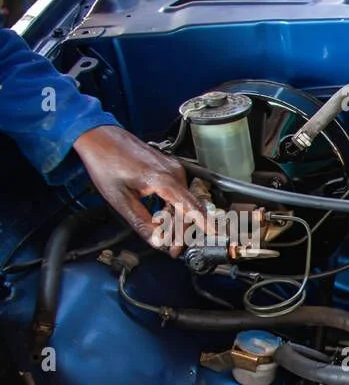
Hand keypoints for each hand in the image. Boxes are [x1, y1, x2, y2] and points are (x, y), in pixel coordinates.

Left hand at [73, 125, 201, 255]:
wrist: (100, 137)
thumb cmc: (106, 162)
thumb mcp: (120, 199)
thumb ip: (141, 222)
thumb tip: (158, 241)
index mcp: (163, 179)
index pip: (190, 207)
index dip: (202, 226)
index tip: (211, 238)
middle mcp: (174, 172)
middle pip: (190, 208)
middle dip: (183, 230)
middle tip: (173, 247)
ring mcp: (174, 168)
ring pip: (185, 201)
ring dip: (177, 219)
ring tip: (163, 233)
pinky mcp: (170, 167)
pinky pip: (179, 192)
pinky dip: (173, 207)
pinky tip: (162, 216)